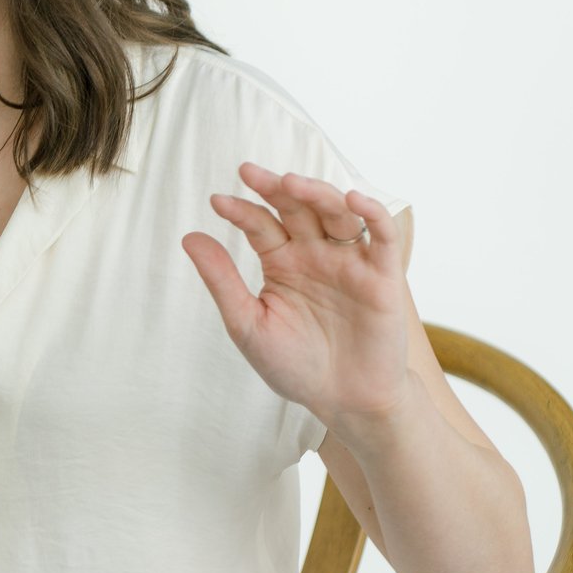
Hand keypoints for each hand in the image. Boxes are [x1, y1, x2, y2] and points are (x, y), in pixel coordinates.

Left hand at [181, 162, 411, 424]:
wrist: (343, 400)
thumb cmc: (293, 364)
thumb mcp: (247, 323)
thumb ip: (222, 280)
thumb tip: (188, 237)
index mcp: (282, 261)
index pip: (260, 224)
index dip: (241, 210)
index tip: (217, 202)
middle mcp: (315, 254)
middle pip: (296, 208)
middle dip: (274, 188)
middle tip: (249, 172)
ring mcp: (349, 262)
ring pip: (336, 213)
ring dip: (316, 193)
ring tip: (290, 183)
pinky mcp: (383, 276)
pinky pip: (381, 236)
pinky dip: (373, 214)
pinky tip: (352, 199)